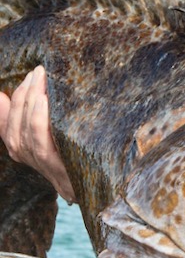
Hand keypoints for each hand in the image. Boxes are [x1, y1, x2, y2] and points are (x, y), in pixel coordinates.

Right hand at [0, 65, 75, 201]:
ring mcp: (37, 162)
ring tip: (40, 79)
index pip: (5, 120)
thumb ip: (33, 114)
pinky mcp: (53, 166)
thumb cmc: (79, 155)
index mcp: (20, 146)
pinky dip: (38, 118)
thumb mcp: (56, 132)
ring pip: (23, 128)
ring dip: (31, 99)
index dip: (10, 99)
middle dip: (24, 92)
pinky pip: (39, 140)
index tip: (26, 76)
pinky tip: (45, 100)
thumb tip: (9, 93)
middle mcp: (23, 154)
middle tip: (38, 71)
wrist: (101, 186)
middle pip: (13, 121)